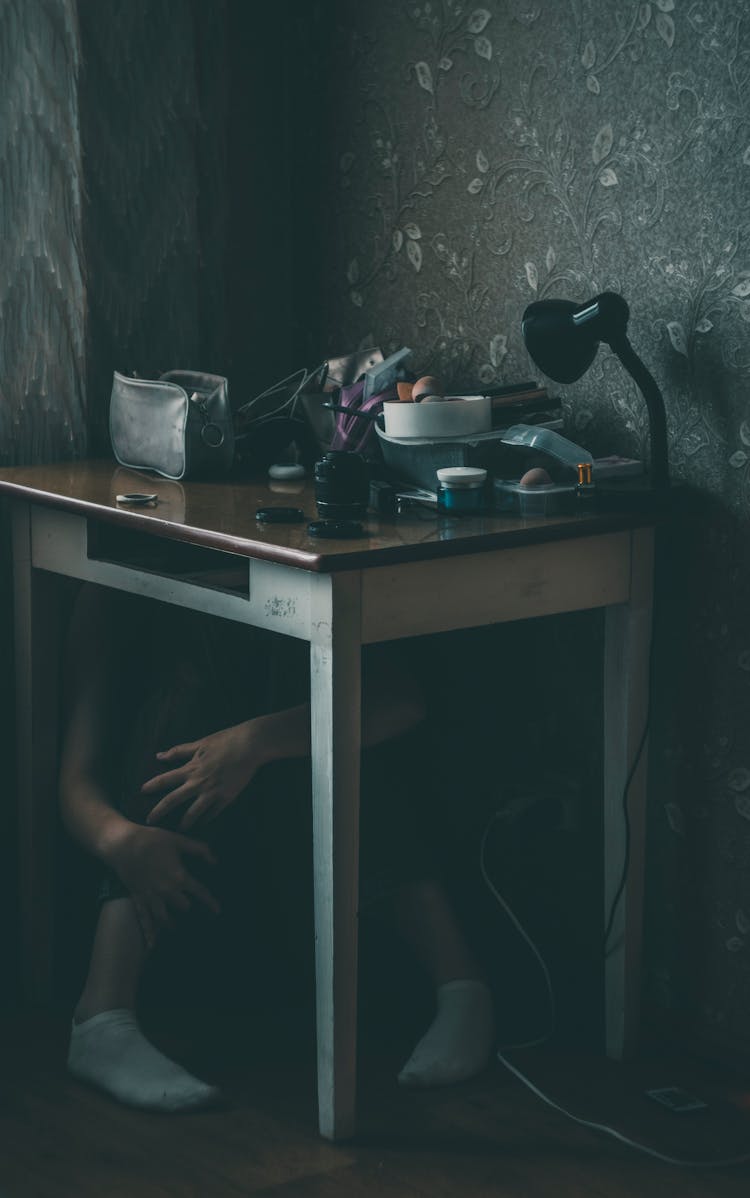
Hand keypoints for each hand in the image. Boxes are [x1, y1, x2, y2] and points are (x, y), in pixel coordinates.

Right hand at [106, 823, 219, 947]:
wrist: (123, 844)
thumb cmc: (153, 840)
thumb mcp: (179, 840)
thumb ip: (200, 849)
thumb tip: (215, 860)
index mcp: (179, 877)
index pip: (200, 893)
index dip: (210, 902)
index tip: (218, 911)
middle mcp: (166, 891)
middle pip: (184, 907)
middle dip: (188, 907)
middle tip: (192, 910)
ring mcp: (151, 897)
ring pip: (165, 918)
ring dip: (172, 923)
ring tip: (176, 927)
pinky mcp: (138, 898)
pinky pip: (144, 919)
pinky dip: (149, 933)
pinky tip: (152, 945)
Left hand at [141, 721, 265, 830]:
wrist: (250, 745)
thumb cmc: (225, 740)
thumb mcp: (200, 743)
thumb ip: (179, 752)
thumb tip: (159, 756)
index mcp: (191, 768)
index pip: (165, 779)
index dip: (152, 786)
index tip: (142, 792)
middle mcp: (198, 782)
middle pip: (173, 800)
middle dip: (159, 811)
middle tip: (150, 821)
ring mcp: (213, 792)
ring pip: (193, 812)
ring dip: (185, 822)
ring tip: (180, 829)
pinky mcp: (227, 797)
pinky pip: (213, 813)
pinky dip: (207, 819)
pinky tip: (203, 824)